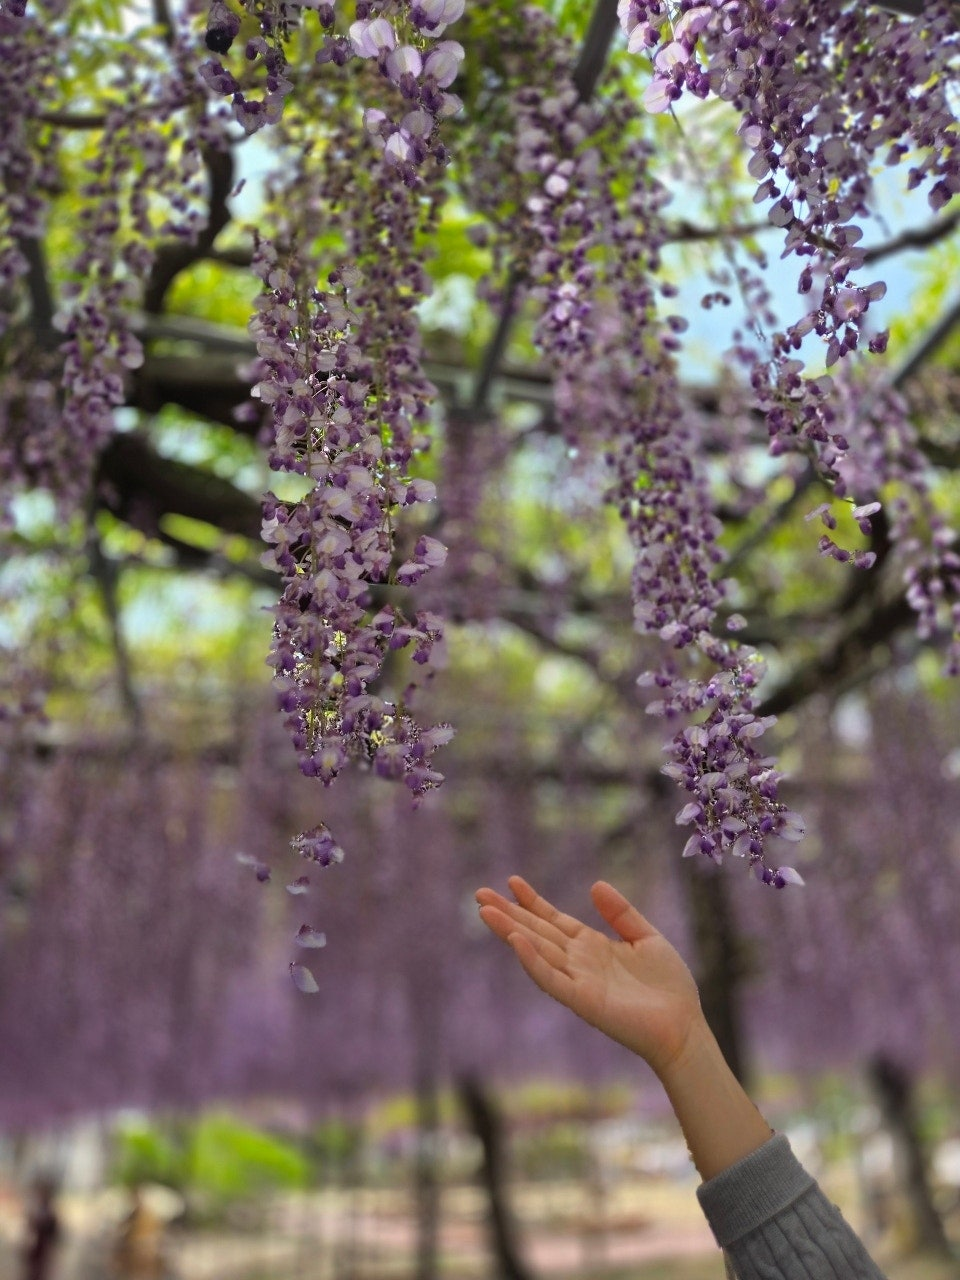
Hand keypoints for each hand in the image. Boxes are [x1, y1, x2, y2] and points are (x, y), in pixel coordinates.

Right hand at [476, 876, 704, 1081]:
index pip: (553, 920)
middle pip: (536, 932)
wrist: (683, 1027)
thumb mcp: (647, 938)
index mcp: (592, 946)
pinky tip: (516, 942)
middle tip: (479, 893)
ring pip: (536, 951)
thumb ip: (621, 913)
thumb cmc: (669, 987)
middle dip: (509, 913)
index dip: (532, 901)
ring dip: (510, 932)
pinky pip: (551, 979)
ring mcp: (577, 981)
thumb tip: (595, 885)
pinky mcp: (582, 1000)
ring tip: (486, 912)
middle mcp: (578, 962)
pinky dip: (532, 961)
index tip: (511, 881)